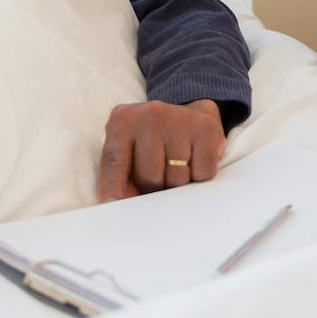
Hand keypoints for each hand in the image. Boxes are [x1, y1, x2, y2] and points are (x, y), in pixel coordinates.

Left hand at [96, 99, 226, 202]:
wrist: (190, 112)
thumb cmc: (152, 141)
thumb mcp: (128, 150)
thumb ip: (120, 177)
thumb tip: (120, 204)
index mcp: (123, 121)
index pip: (114, 162)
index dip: (112, 187)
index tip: (111, 205)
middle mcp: (150, 115)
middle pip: (149, 177)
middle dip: (154, 186)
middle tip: (159, 173)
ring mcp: (179, 119)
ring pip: (177, 179)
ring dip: (177, 183)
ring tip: (177, 164)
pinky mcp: (205, 128)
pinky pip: (202, 173)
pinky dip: (199, 176)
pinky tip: (194, 159)